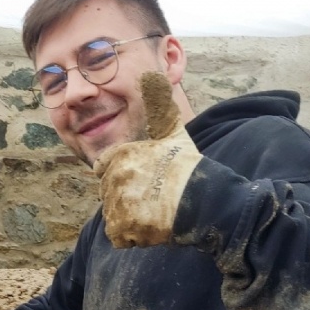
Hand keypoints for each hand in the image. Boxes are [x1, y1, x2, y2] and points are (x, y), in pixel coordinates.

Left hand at [94, 71, 200, 247]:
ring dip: (129, 216)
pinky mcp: (123, 229)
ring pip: (113, 214)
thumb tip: (151, 73)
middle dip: (125, 196)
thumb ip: (158, 103)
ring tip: (153, 211)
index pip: (104, 167)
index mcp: (121, 156)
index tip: (140, 179)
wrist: (204, 200)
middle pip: (108, 192)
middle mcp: (115, 179)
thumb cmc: (189, 166)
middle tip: (150, 198)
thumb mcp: (173, 129)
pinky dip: (131, 235)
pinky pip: (118, 235)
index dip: (121, 174)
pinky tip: (150, 227)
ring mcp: (118, 206)